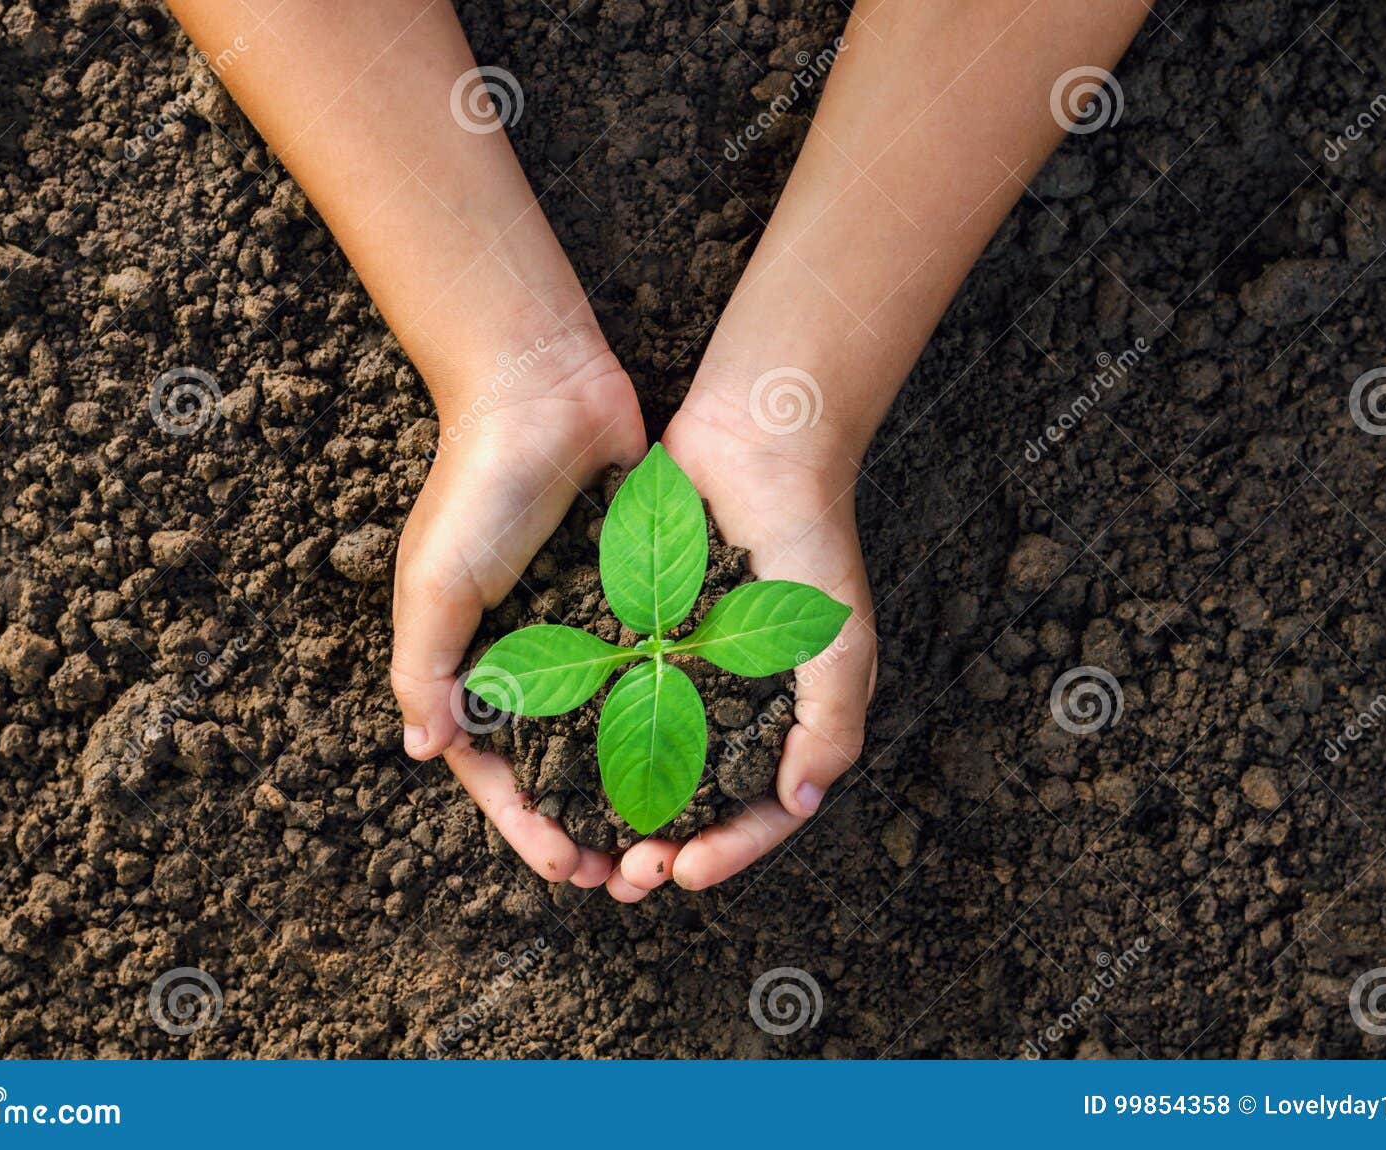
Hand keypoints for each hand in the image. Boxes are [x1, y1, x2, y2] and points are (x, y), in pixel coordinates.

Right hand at [390, 330, 645, 886]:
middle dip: (590, 824)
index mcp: (472, 663)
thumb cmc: (478, 487)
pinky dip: (676, 719)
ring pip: (615, 732)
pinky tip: (711, 763)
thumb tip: (426, 751)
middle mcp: (530, 658)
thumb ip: (426, 668)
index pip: (499, 770)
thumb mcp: (436, 582)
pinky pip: (657, 675)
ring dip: (640, 788)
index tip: (569, 869)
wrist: (544, 390)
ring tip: (674, 837)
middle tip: (632, 875)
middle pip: (561, 767)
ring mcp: (585, 633)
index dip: (529, 827)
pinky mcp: (634, 601)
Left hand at [603, 384, 877, 900]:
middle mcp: (728, 704)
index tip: (685, 872)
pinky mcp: (629, 637)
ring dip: (610, 811)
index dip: (727, 850)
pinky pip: (599, 699)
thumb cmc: (810, 541)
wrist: (754, 442)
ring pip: (638, 763)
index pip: (760, 809)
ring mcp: (676, 673)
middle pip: (692, 802)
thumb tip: (798, 801)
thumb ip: (830, 724)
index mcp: (784, 716)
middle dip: (659, 847)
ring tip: (578, 847)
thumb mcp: (839, 640)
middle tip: (623, 877)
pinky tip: (546, 769)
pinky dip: (576, 739)